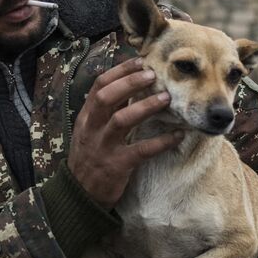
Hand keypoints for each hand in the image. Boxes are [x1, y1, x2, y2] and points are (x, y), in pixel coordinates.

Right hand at [68, 58, 181, 207]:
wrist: (80, 195)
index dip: (120, 71)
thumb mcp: (91, 131)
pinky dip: (161, 142)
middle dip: (130, 82)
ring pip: (121, 120)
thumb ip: (105, 111)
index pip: (99, 86)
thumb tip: (128, 86)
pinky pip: (141, 150)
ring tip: (166, 98)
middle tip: (153, 74)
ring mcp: (103, 147)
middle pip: (106, 97)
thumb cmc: (90, 159)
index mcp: (86, 117)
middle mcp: (92, 129)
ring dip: (146, 107)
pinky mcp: (116, 166)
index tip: (140, 61)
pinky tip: (177, 135)